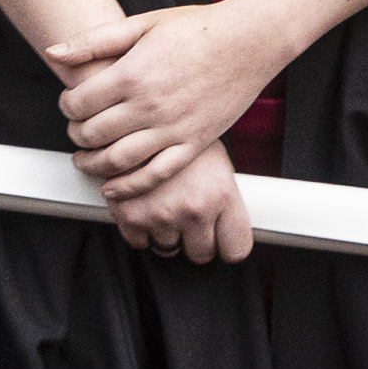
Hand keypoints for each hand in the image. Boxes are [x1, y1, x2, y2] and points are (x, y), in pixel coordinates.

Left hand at [47, 4, 282, 199]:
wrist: (248, 41)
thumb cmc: (198, 29)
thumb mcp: (141, 24)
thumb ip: (94, 41)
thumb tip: (54, 52)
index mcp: (131, 75)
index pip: (78, 104)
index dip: (66, 106)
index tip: (69, 104)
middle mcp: (149, 107)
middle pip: (92, 134)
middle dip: (76, 135)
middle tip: (76, 130)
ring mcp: (172, 129)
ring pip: (117, 161)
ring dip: (93, 165)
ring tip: (85, 161)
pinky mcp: (193, 144)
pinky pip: (155, 175)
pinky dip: (129, 187)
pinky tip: (113, 187)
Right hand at [108, 140, 254, 263]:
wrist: (136, 114)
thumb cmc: (178, 132)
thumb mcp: (215, 159)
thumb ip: (223, 197)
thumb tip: (228, 226)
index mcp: (222, 193)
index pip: (236, 249)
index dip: (227, 244)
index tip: (221, 238)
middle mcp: (195, 208)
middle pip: (201, 254)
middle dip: (194, 239)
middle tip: (186, 214)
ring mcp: (163, 214)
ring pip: (168, 248)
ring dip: (166, 231)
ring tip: (163, 201)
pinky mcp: (131, 216)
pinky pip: (139, 242)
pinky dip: (140, 229)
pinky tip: (143, 204)